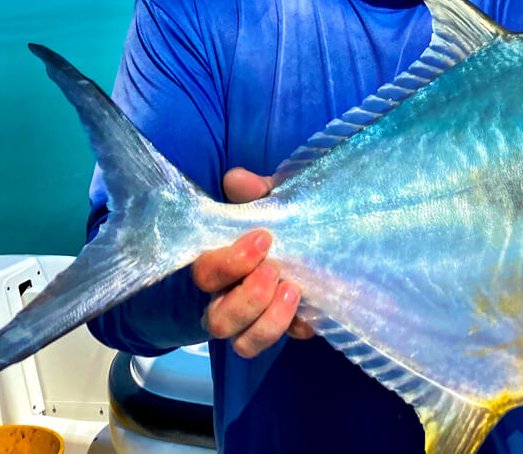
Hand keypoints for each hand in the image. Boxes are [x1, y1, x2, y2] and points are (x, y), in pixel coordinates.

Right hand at [190, 168, 313, 357]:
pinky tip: (311, 310)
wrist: (318, 235)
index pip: (204, 274)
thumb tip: (237, 179)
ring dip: (268, 322)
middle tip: (275, 270)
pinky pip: (284, 342)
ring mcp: (255, 321)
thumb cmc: (280, 219)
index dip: (229, 262)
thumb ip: (255, 193)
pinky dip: (297, 328)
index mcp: (219, 265)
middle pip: (217, 321)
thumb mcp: (271, 201)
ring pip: (243, 344)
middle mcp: (229, 299)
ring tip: (293, 289)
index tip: (263, 238)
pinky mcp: (285, 330)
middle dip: (247, 298)